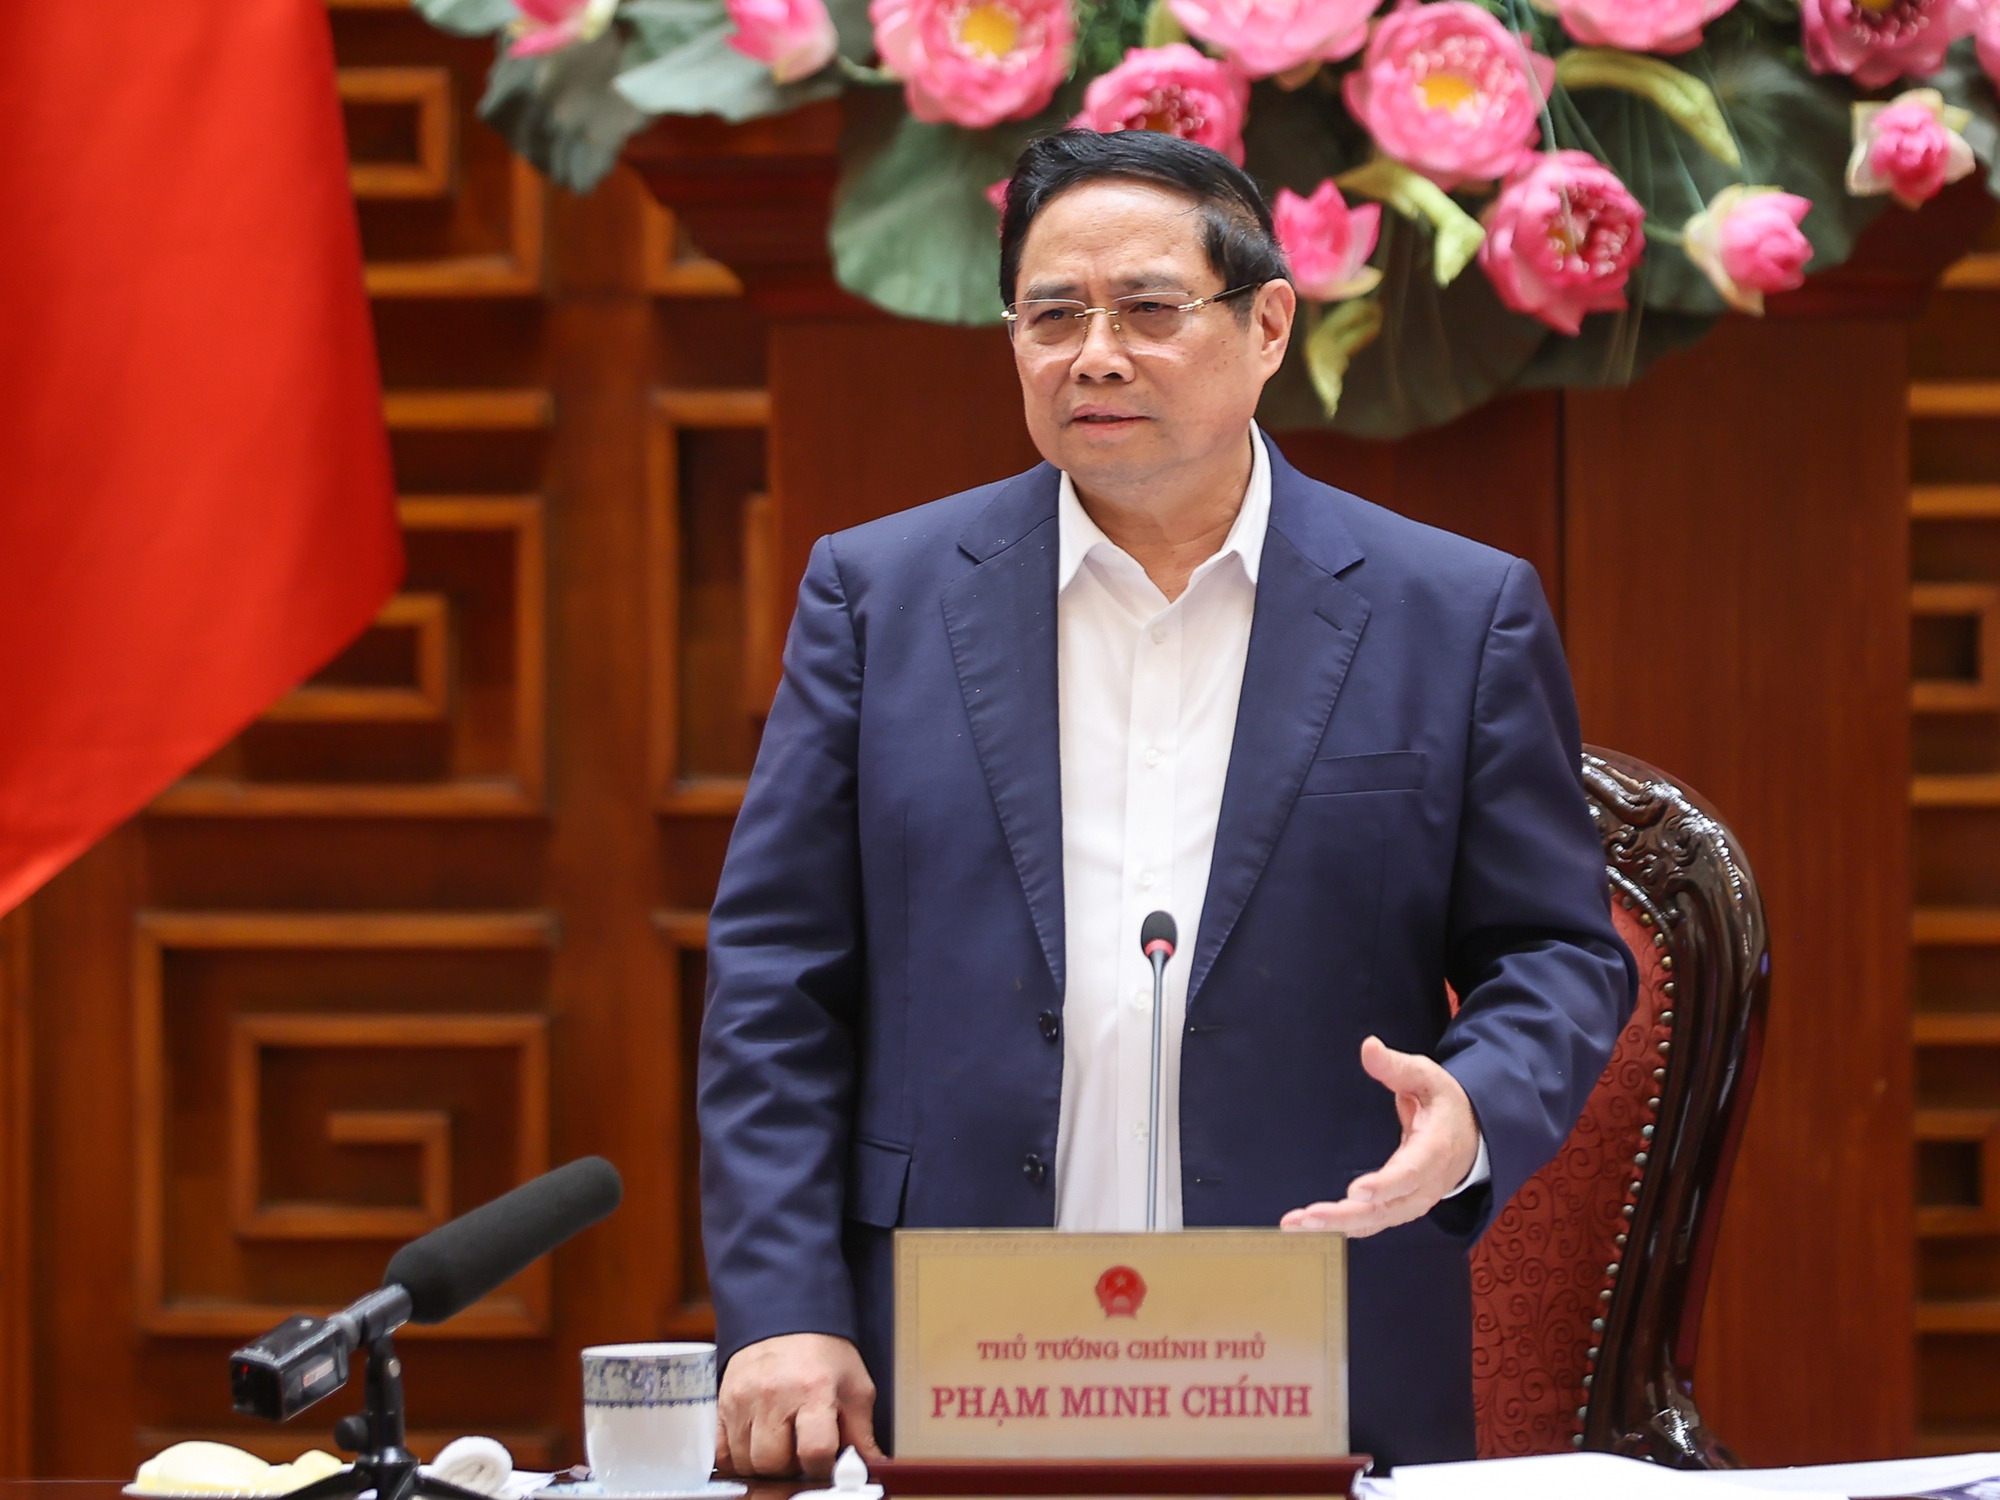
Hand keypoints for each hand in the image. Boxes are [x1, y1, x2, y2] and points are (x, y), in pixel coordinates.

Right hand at [715, 1332, 884, 1478]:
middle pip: (773, 1463)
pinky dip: (737, 1459)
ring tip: (780, 1445)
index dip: (823, 1467)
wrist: (788, 1319)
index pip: (815, 1451)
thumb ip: (862, 1433)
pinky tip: (756, 1446)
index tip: (825, 1463)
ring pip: (746, 1462)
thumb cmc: (823, 1353)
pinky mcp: (723, 1403)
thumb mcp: (854, 1387)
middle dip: (790, 1468)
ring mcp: (744, 1399)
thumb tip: (871, 1468)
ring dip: (764, 1465)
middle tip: (800, 1453)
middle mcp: (774, 1395)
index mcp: (813, 1390)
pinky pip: (721, 1452)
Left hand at [1279, 1035, 1478, 1238]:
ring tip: (1297, 1224)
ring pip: (1375, 1221)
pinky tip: (1311, 1228)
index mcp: (1435, 1150)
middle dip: (1345, 1215)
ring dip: (1335, 1225)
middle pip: (1386, 1208)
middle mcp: (1425, 1185)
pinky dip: (1343, 1228)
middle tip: (1307, 1218)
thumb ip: (1396, 1066)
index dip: (1384, 1185)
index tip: (1356, 1191)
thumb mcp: (1427, 1077)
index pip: (1410, 1173)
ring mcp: (1413, 1202)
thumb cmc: (1445, 1104)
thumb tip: (1369, 1046)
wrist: (1470, 1137)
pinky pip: (1372, 1223)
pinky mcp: (1400, 1208)